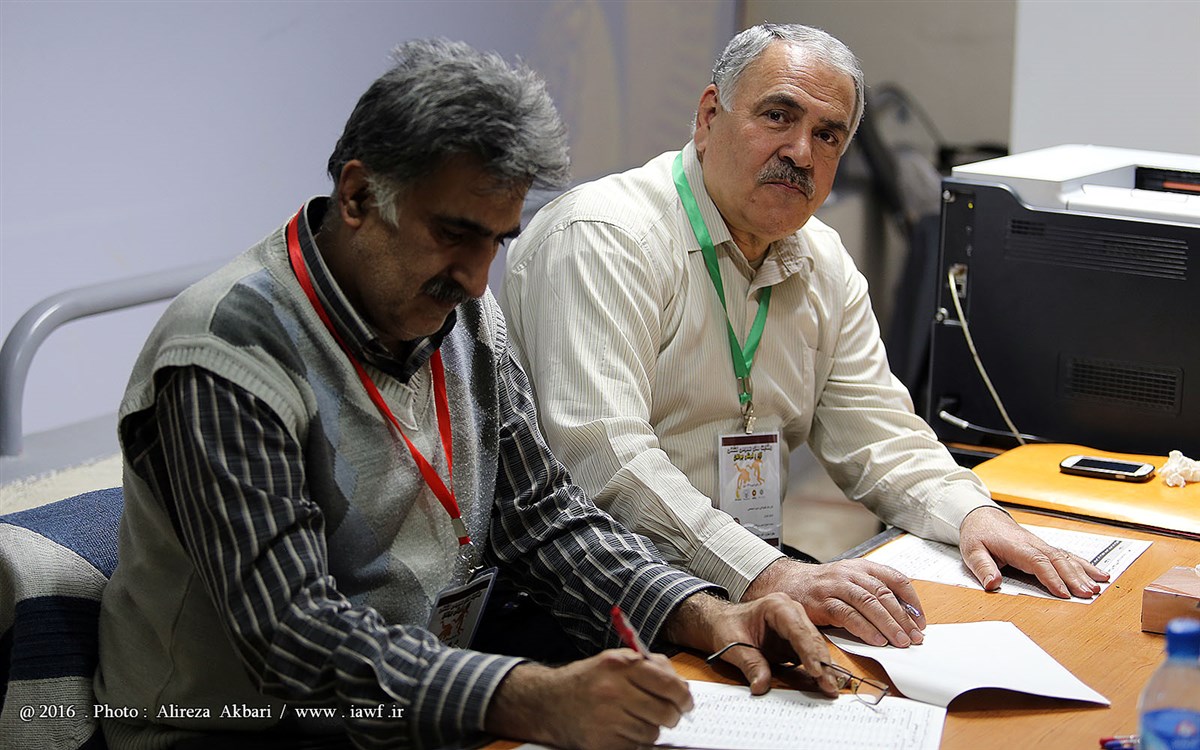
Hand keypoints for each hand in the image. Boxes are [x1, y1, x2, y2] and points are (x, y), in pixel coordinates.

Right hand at [485, 649, 691, 749]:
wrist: (548, 702)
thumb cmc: (587, 680)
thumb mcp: (614, 660)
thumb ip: (648, 666)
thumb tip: (681, 686)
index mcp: (619, 666)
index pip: (668, 684)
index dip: (683, 696)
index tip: (686, 701)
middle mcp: (613, 691)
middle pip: (665, 712)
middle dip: (672, 715)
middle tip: (669, 714)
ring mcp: (607, 719)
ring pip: (653, 732)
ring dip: (651, 728)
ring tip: (638, 719)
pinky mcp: (603, 742)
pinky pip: (637, 746)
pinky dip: (636, 740)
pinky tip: (624, 729)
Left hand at [664, 592, 840, 696]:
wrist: (722, 622)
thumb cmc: (727, 626)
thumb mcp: (733, 644)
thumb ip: (749, 664)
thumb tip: (761, 686)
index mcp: (777, 606)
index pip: (797, 629)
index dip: (808, 651)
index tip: (816, 671)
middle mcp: (792, 612)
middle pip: (811, 639)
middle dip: (822, 663)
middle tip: (830, 686)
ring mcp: (796, 626)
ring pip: (815, 648)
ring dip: (824, 668)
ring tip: (831, 688)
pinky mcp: (796, 640)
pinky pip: (810, 655)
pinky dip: (817, 669)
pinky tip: (827, 683)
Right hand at [743, 558, 925, 647]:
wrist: (787, 582)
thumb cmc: (823, 586)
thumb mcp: (850, 581)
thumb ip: (873, 593)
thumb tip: (903, 618)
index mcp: (862, 567)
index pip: (895, 579)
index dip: (912, 601)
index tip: (920, 621)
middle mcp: (850, 574)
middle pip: (884, 594)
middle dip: (903, 618)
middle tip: (914, 637)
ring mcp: (835, 586)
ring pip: (869, 603)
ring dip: (888, 624)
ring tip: (900, 642)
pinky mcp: (822, 601)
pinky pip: (847, 615)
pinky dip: (864, 628)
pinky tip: (876, 640)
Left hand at [958, 506, 1108, 597]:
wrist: (982, 516)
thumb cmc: (978, 534)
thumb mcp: (972, 551)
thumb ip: (983, 568)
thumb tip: (992, 584)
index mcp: (1016, 546)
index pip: (1038, 562)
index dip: (1052, 578)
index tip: (1063, 593)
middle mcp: (1033, 544)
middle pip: (1058, 561)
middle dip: (1074, 578)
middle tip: (1088, 594)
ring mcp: (1041, 545)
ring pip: (1066, 558)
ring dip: (1083, 573)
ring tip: (1097, 587)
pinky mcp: (1045, 547)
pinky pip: (1068, 555)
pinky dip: (1084, 564)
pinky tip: (1098, 574)